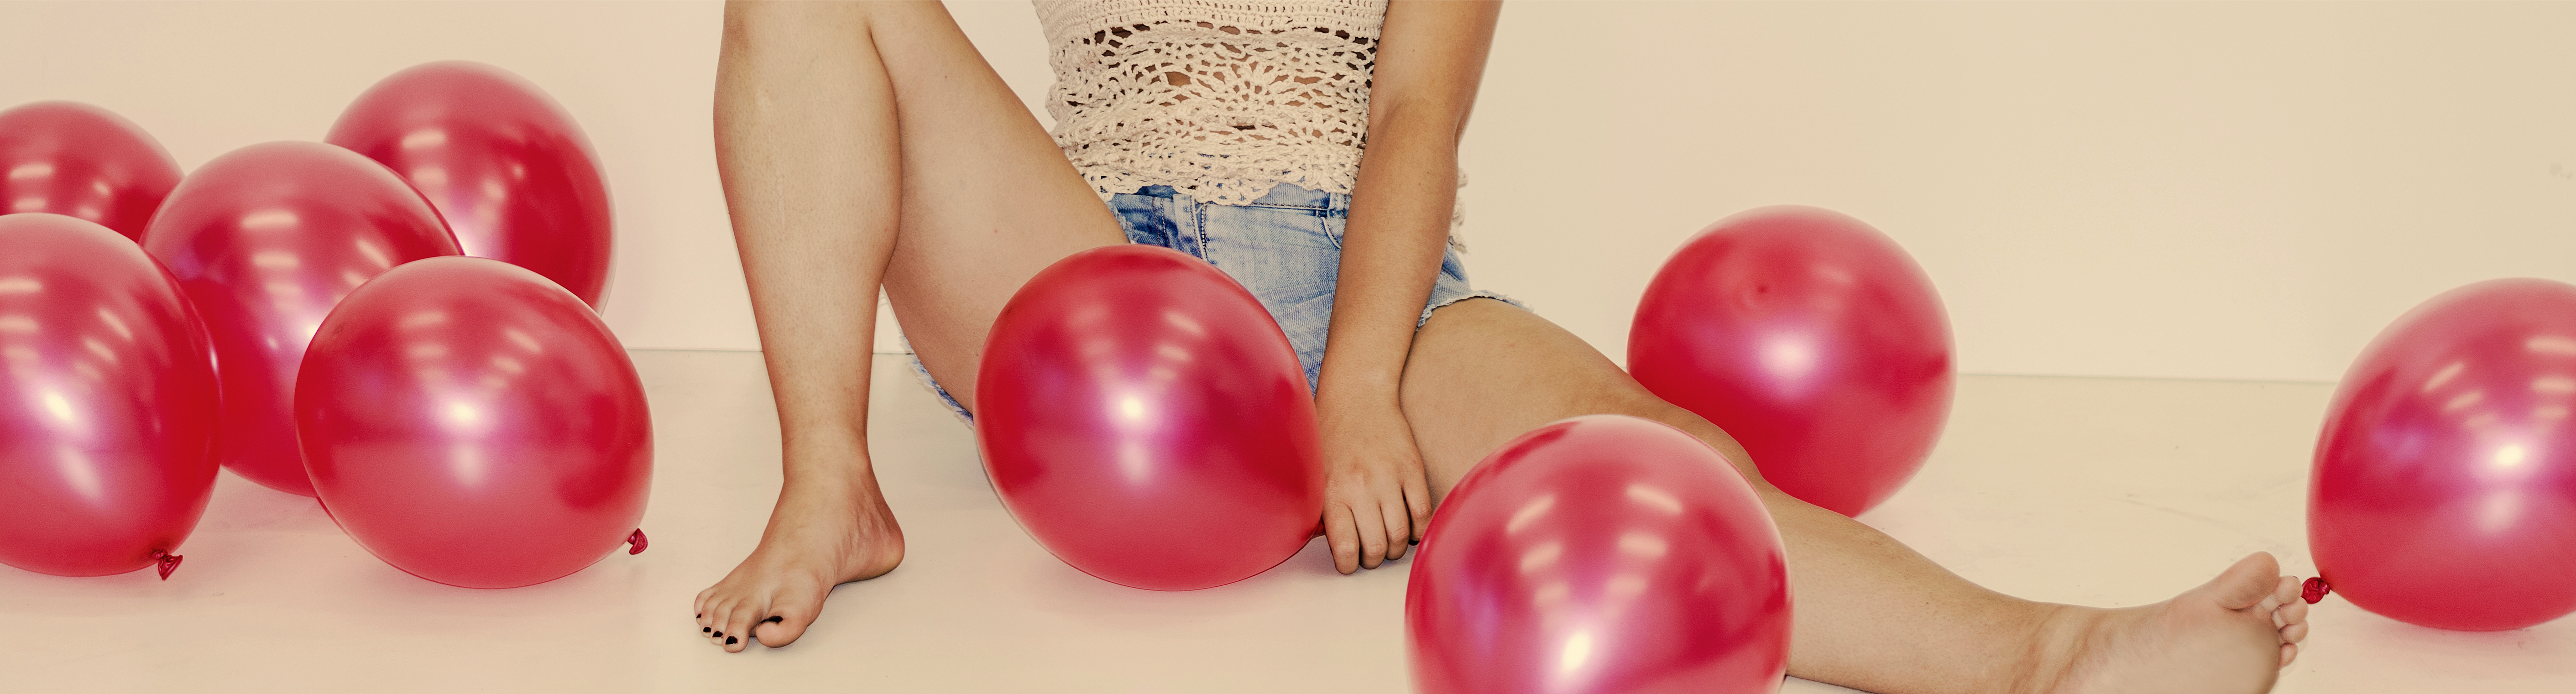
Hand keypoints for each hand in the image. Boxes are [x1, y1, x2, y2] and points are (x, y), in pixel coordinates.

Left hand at [1316, 393, 1433, 573]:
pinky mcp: (1412, 468)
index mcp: (1332, 491)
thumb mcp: (1314, 472)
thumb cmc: (1330, 435)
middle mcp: (1360, 487)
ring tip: (1391, 542)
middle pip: (1376, 546)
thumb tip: (1325, 540)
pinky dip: (1420, 528)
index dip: (1349, 564)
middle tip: (1372, 553)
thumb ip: (1319, 506)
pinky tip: (1411, 527)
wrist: (1357, 395)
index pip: (1345, 546)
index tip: (1350, 562)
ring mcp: (1389, 478)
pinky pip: (1423, 511)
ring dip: (1397, 547)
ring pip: (1401, 534)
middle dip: (1375, 558)